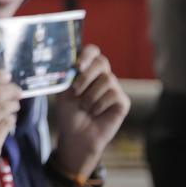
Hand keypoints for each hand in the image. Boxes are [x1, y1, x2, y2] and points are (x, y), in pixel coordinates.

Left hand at [50, 45, 130, 179]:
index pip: (93, 51)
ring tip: (84, 107)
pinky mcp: (122, 101)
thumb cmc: (69, 113)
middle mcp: (103, 76)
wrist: (76, 135)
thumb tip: (68, 60)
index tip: (77, 66)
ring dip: (90, 96)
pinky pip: (114, 94)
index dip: (87, 54)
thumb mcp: (63, 91)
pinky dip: (100, 105)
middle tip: (75, 91)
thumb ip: (67, 74)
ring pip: (107, 79)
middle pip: (102, 62)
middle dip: (86, 76)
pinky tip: (95, 112)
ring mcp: (114, 88)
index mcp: (88, 70)